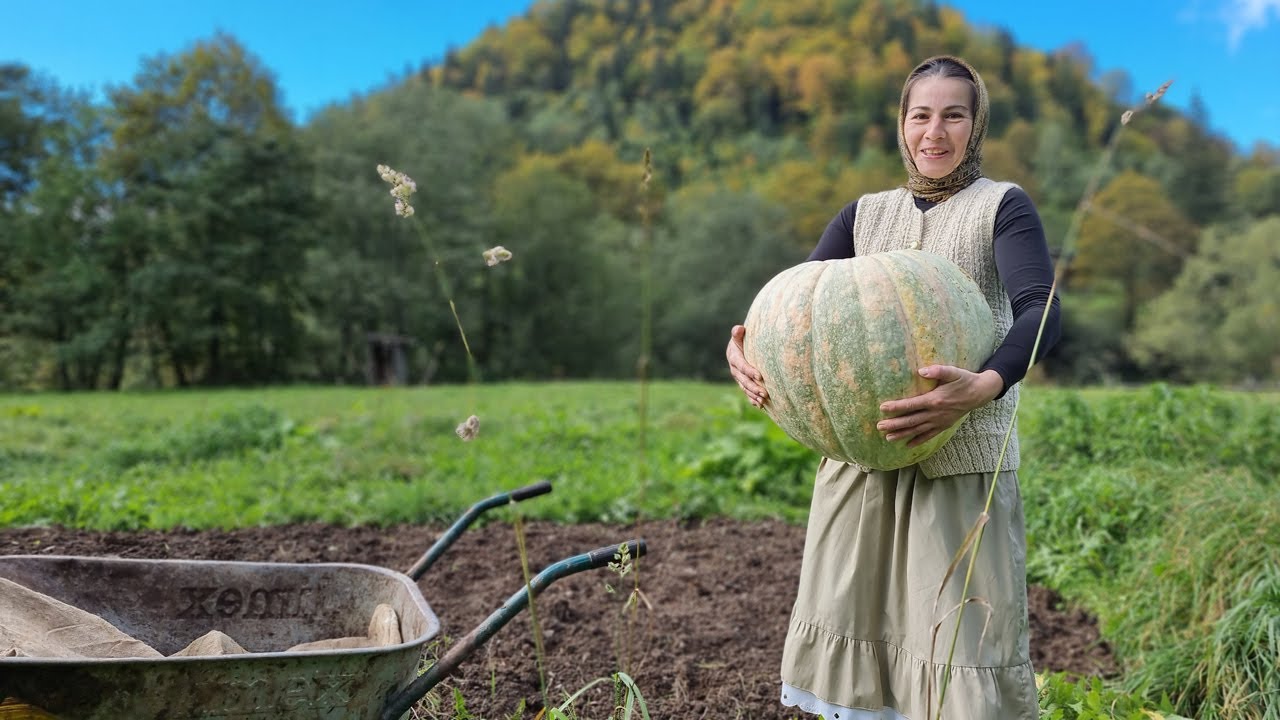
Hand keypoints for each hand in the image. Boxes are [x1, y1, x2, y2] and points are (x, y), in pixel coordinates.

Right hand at [726, 324, 767, 407]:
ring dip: (754, 395)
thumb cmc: (741, 340)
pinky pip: (747, 393)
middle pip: (744, 381)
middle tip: (765, 393)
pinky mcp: (742, 383)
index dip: (750, 372)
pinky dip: (752, 399)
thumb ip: (737, 333)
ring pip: (746, 389)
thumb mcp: (738, 336)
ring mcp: (738, 378)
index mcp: (734, 358)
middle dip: (754, 388)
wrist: (738, 348)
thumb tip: (739, 329)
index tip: (760, 377)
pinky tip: (760, 405)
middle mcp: (735, 370)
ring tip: (764, 401)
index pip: (742, 366)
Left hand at [876, 366, 1003, 446]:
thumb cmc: (965, 380)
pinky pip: (929, 435)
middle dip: (895, 424)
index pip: (912, 405)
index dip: (897, 407)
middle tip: (879, 426)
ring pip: (918, 430)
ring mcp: (940, 421)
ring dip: (903, 434)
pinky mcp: (944, 425)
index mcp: (935, 399)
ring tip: (888, 438)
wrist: (980, 393)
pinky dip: (918, 440)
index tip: (882, 408)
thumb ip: (938, 370)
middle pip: (911, 421)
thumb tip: (921, 371)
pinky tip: (907, 444)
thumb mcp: (953, 372)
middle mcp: (936, 413)